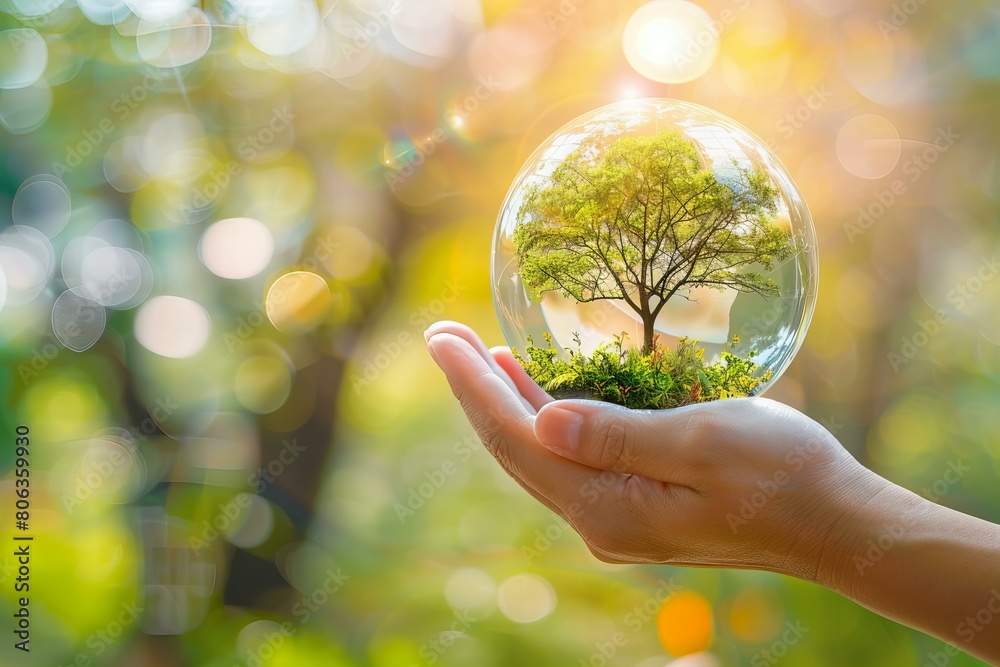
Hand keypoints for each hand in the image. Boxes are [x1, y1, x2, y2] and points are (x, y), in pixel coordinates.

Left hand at [424, 321, 889, 582]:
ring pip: (539, 454)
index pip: (516, 438)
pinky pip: (569, 459)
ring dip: (506, 402)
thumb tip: (542, 417)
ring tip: (476, 354)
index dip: (472, 385)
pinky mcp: (634, 505)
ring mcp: (615, 517)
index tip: (438, 336)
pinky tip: (536, 388)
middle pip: (516, 449)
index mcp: (607, 505)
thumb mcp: (702, 442)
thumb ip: (618, 434)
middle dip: (476, 390)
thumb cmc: (781, 474)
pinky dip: (544, 417)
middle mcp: (599, 520)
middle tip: (443, 335)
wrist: (834, 523)